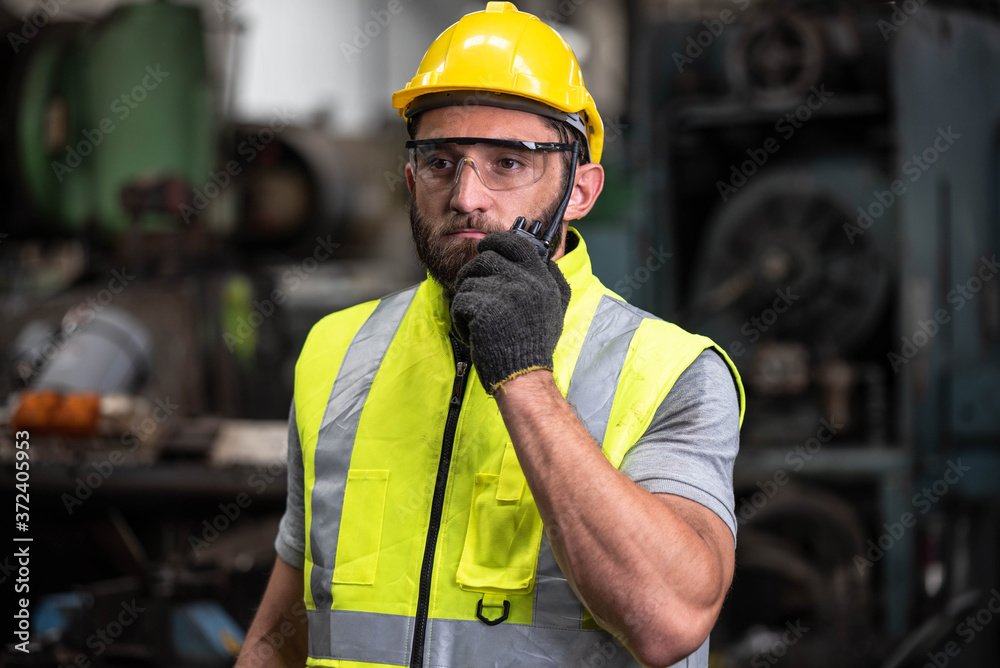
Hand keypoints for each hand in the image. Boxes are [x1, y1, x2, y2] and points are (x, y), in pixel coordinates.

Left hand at [451, 232, 571, 393]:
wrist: (524, 375)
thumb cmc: (535, 343)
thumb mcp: (556, 306)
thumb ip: (552, 279)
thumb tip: (545, 258)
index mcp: (541, 279)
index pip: (516, 244)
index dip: (497, 241)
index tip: (486, 246)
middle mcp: (525, 282)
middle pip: (486, 259)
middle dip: (473, 273)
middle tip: (474, 290)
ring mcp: (504, 293)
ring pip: (469, 281)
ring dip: (467, 299)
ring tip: (478, 320)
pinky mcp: (484, 308)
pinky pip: (460, 301)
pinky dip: (461, 319)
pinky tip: (473, 333)